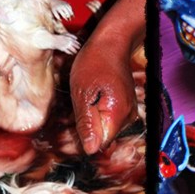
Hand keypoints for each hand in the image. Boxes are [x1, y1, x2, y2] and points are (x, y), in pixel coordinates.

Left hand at [69, 39, 138, 154]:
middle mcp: (128, 116)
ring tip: (77, 107)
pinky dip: (95, 115)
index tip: (66, 134)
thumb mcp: (82, 93)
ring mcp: (128, 111)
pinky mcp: (125, 106)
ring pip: (104, 129)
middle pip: (103, 138)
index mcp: (117, 115)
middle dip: (84, 133)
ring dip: (89, 123)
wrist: (112, 43)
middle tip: (67, 120)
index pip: (99, 145)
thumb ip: (86, 123)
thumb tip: (89, 150)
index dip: (81, 142)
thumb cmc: (96, 62)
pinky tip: (86, 103)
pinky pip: (108, 119)